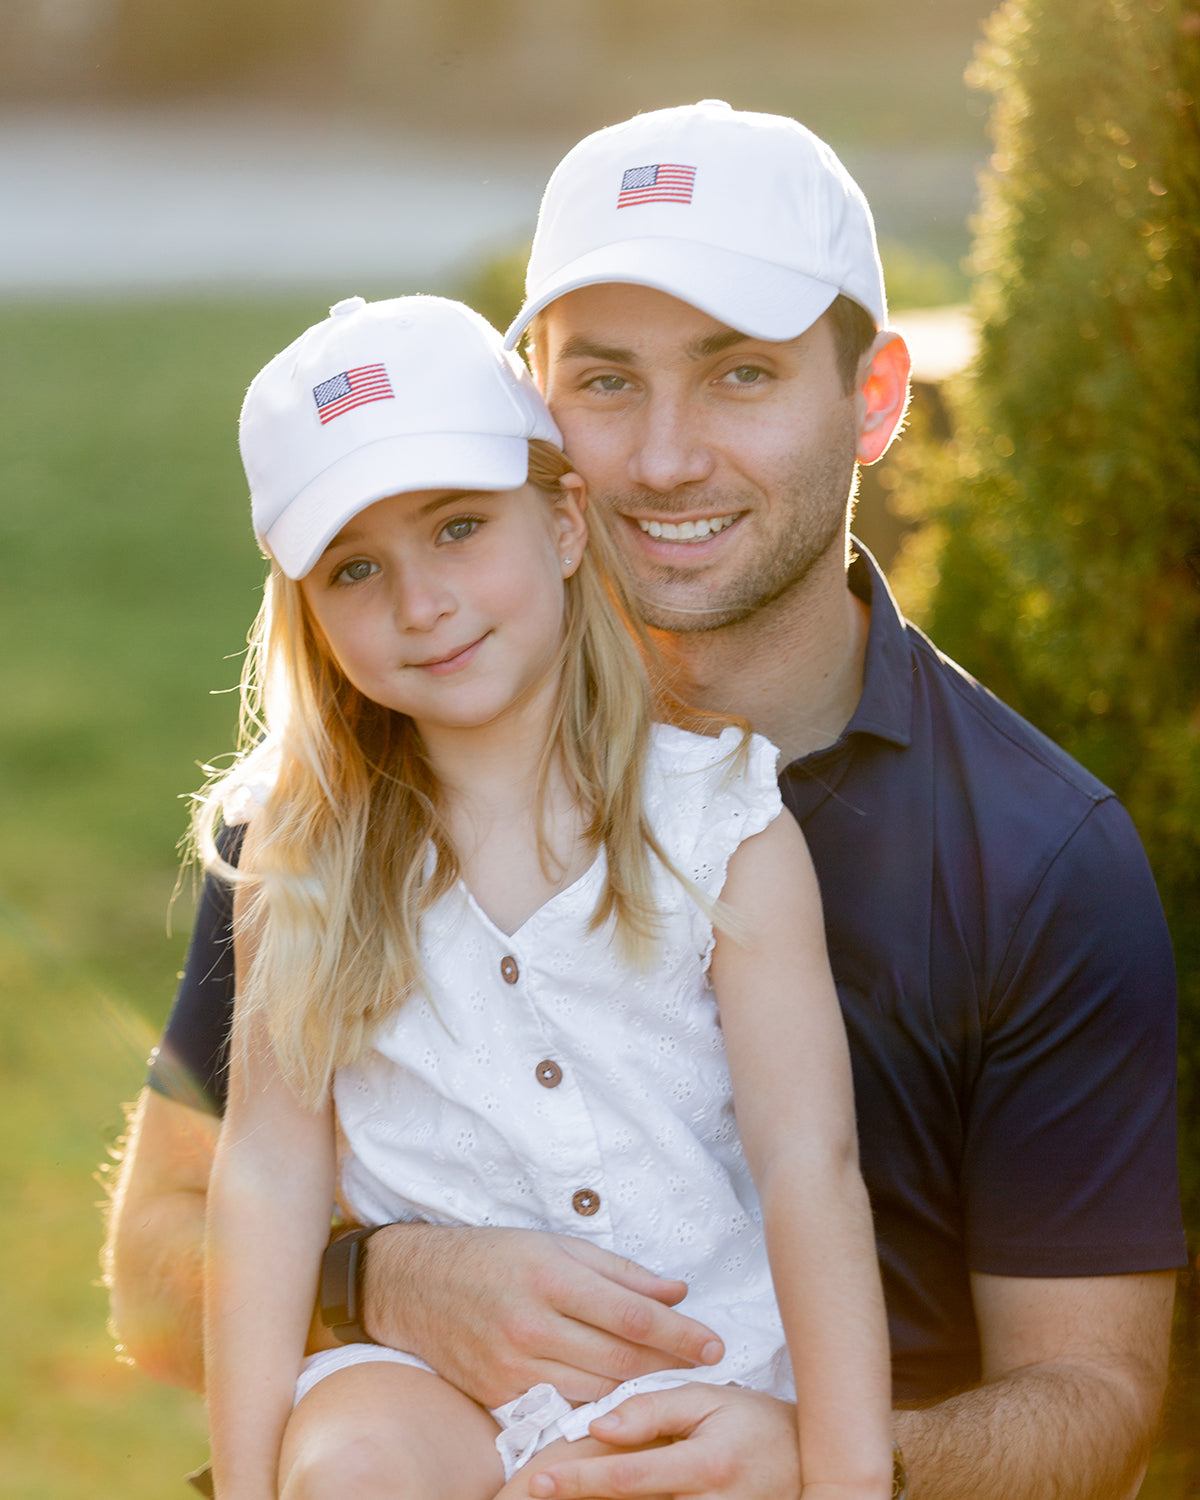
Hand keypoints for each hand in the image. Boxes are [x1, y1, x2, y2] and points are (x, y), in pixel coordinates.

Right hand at [362, 1225, 724, 1406]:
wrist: (415, 1285)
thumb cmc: (493, 1256)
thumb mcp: (557, 1245)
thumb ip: (621, 1273)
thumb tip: (677, 1291)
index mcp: (551, 1278)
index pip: (633, 1315)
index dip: (681, 1334)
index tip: (714, 1344)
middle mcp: (531, 1325)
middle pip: (620, 1360)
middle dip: (669, 1366)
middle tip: (704, 1367)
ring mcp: (512, 1366)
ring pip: (596, 1391)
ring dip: (637, 1389)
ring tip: (669, 1382)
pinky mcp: (497, 1395)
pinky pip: (560, 1407)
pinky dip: (594, 1404)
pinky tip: (618, 1398)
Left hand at [528, 1382, 800, 1498]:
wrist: (810, 1464)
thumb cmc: (756, 1425)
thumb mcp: (708, 1399)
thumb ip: (654, 1409)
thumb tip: (599, 1424)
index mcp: (708, 1465)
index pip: (628, 1477)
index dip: (579, 1480)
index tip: (540, 1480)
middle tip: (535, 1493)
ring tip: (566, 1497)